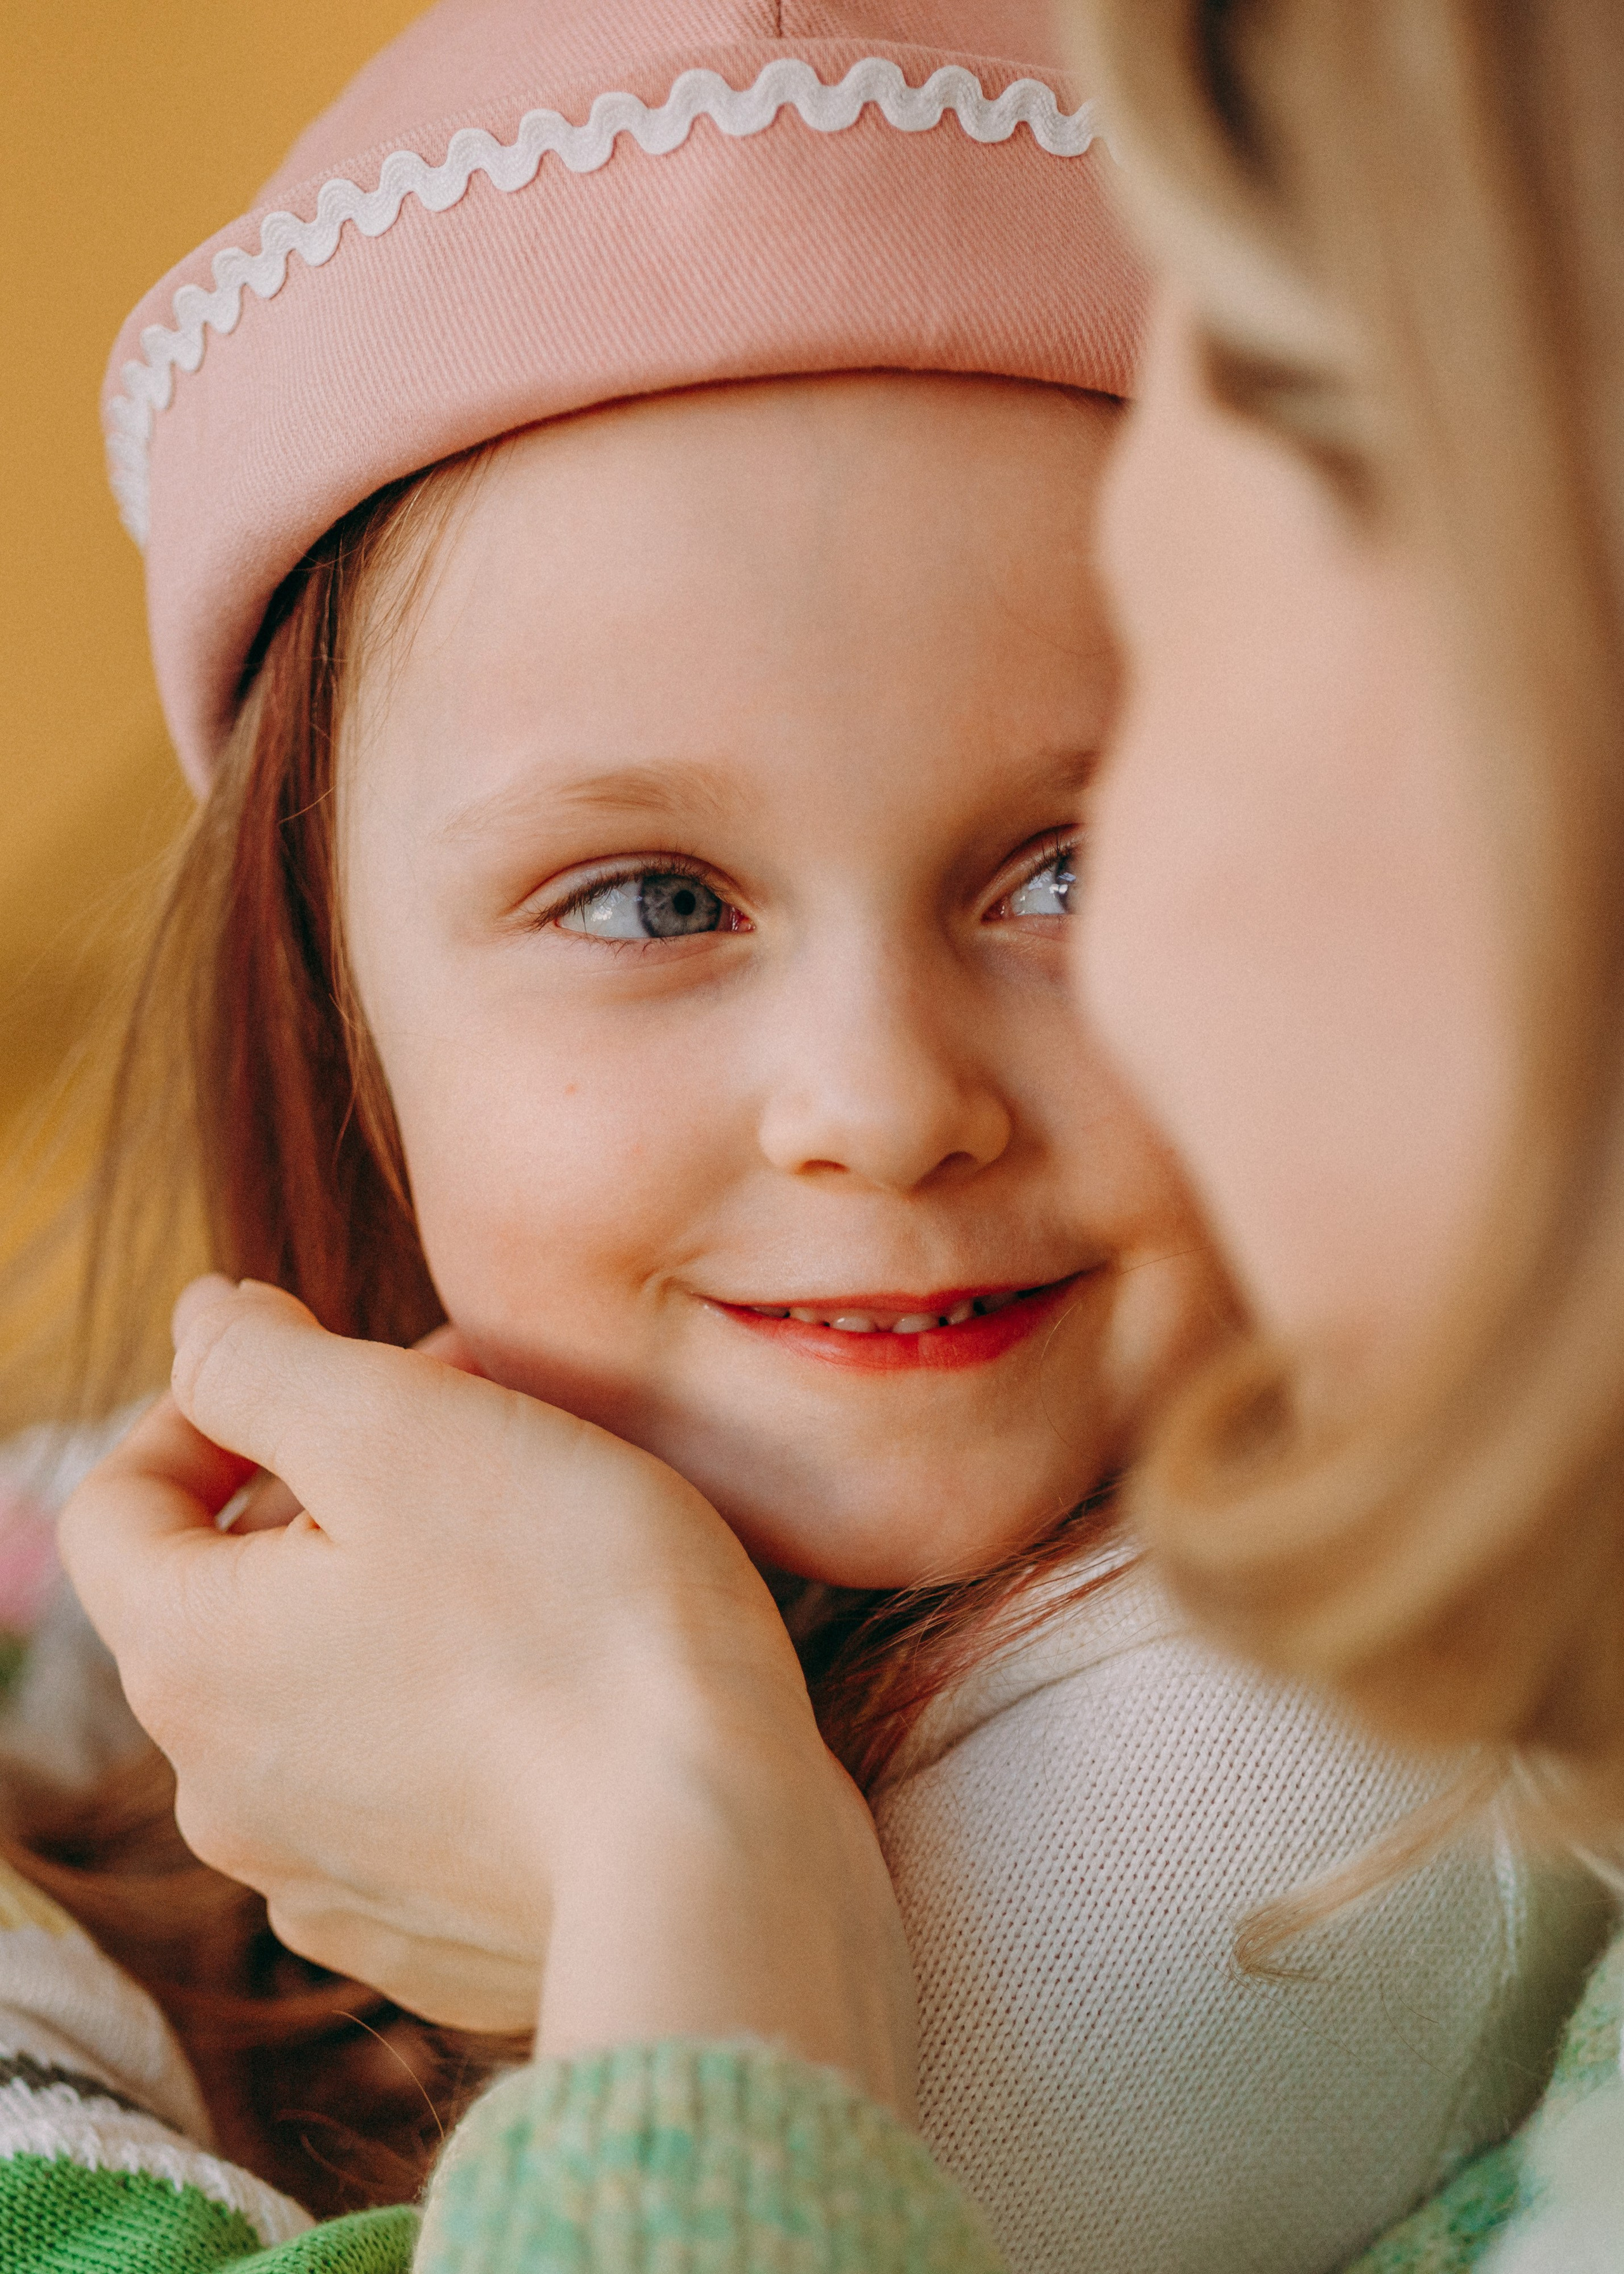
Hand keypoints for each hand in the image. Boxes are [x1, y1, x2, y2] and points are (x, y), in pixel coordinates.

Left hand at [59, 1279, 915, 2113]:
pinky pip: (404, 1788)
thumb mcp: (401, 1428)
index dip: (205, 1403)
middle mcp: (221, 1791)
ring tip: (533, 1537)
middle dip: (330, 1483)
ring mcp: (324, 1879)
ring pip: (319, 1687)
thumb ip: (263, 1363)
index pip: (114, 1506)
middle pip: (228, 1594)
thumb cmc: (571, 1615)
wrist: (719, 1857)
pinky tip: (561, 1676)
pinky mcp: (428, 1933)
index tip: (334, 1358)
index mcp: (189, 1658)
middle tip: (476, 1416)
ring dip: (393, 1593)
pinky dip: (453, 1711)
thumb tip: (200, 1324)